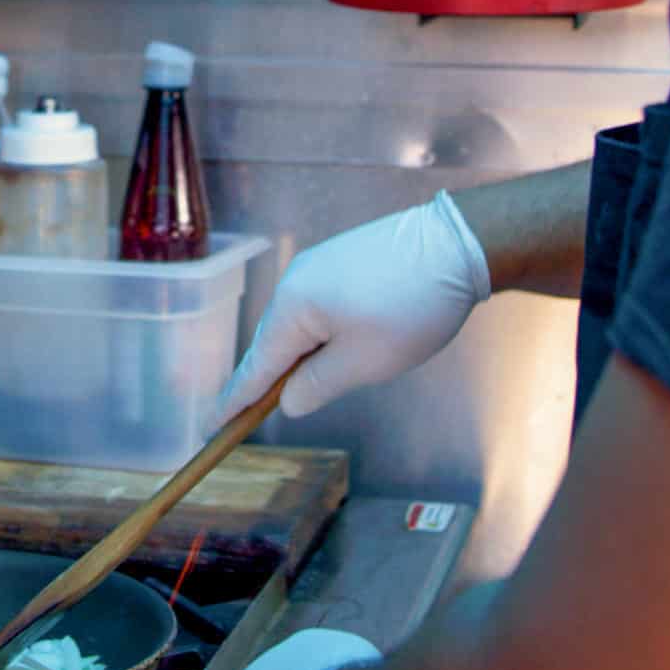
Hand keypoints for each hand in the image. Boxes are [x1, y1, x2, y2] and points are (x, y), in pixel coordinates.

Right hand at [215, 191, 490, 421]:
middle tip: (247, 415)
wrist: (457, 244)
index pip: (256, 366)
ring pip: (297, 325)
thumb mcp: (364, 363)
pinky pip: (315, 307)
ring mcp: (318, 266)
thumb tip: (289, 400)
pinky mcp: (341, 261)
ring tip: (302, 388)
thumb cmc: (410, 308)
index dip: (234, 400)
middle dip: (265, 380)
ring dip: (297, 357)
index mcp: (292, 307)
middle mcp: (295, 281)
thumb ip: (318, 386)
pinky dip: (316, 335)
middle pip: (272, 343)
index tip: (212, 425)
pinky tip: (333, 348)